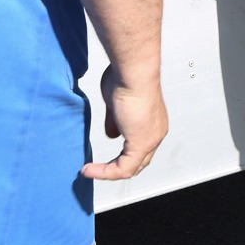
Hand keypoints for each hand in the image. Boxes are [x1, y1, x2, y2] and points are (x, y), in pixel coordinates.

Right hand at [82, 66, 168, 180]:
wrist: (133, 72)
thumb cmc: (126, 77)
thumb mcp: (116, 103)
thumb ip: (114, 121)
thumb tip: (111, 134)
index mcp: (153, 123)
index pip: (139, 150)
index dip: (120, 157)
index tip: (101, 158)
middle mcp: (156, 133)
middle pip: (138, 163)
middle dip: (116, 169)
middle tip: (96, 170)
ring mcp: (150, 140)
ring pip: (130, 169)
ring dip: (107, 173)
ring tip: (89, 171)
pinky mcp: (141, 144)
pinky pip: (122, 169)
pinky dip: (104, 172)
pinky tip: (89, 169)